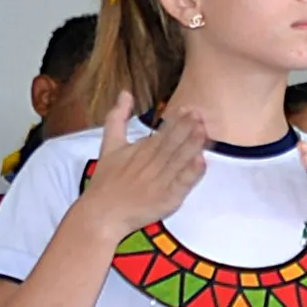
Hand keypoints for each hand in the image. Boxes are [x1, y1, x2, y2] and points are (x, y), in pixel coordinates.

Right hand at [71, 98, 205, 240]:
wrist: (101, 214)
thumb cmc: (107, 179)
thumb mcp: (109, 145)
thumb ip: (116, 119)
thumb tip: (125, 92)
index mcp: (139, 149)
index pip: (162, 132)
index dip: (177, 120)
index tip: (188, 108)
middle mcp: (150, 163)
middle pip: (171, 143)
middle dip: (186, 127)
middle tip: (201, 113)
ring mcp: (160, 181)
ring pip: (178, 159)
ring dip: (192, 145)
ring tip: (204, 130)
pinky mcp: (167, 198)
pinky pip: (181, 183)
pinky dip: (191, 172)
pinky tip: (201, 160)